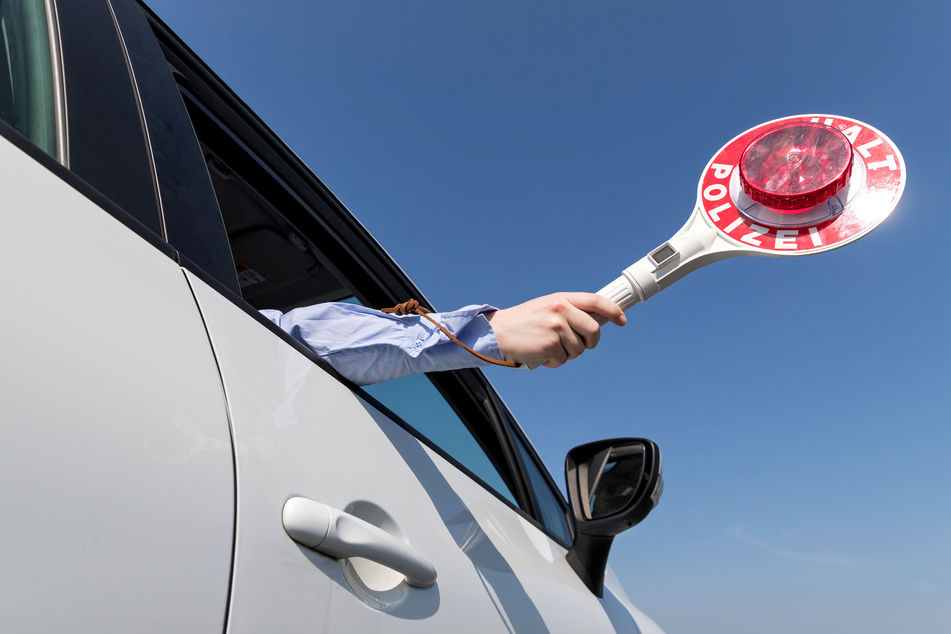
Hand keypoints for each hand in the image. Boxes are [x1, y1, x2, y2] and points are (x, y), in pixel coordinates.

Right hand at [484, 292, 625, 367]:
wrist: (497, 332)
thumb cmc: (524, 322)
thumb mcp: (547, 307)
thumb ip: (569, 311)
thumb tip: (595, 323)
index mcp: (561, 298)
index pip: (595, 301)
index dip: (613, 311)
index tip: (621, 320)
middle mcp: (561, 309)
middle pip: (594, 330)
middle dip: (589, 342)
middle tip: (576, 345)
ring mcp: (556, 326)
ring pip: (579, 349)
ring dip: (566, 354)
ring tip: (548, 347)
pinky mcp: (550, 344)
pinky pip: (563, 360)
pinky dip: (553, 362)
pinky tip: (541, 354)